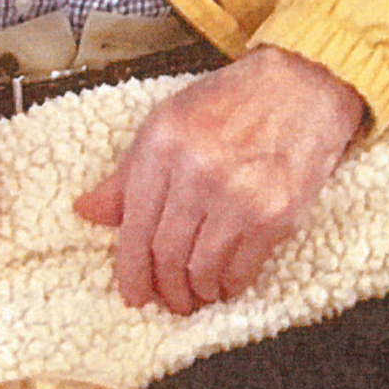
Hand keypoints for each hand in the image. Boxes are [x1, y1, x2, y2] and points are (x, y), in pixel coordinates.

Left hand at [75, 48, 364, 312]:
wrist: (302, 87)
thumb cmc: (231, 103)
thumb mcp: (168, 122)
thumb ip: (127, 172)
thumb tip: (87, 211)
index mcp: (163, 144)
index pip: (134, 226)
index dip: (130, 270)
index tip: (132, 294)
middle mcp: (197, 171)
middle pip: (166, 254)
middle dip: (163, 288)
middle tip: (167, 300)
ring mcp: (239, 195)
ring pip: (202, 269)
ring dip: (195, 293)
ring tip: (195, 295)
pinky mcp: (275, 214)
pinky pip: (241, 270)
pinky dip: (228, 286)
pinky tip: (225, 285)